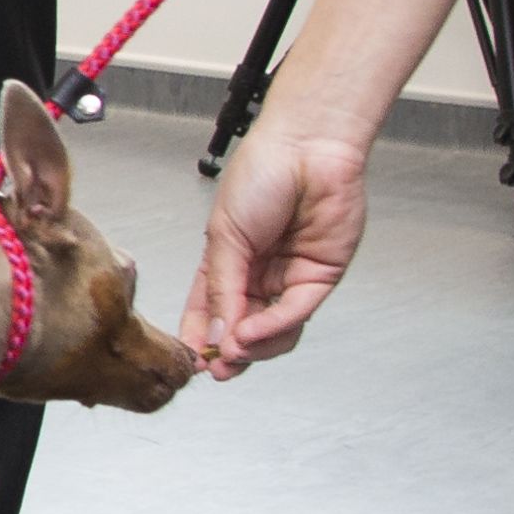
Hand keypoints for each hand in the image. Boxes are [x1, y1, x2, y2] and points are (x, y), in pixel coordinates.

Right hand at [182, 123, 368, 377]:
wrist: (308, 150)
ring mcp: (290, 277)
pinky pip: (297, 312)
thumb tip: (216, 333)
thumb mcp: (224, 236)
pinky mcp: (320, 277)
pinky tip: (254, 333)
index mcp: (227, 260)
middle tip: (217, 364)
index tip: (193, 358)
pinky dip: (274, 327)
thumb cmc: (262, 173)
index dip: (201, 336)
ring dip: (253, 345)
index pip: (210, 310)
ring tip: (234, 349)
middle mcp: (259, 273)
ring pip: (274, 330)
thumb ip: (221, 288)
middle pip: (243, 327)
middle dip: (229, 350)